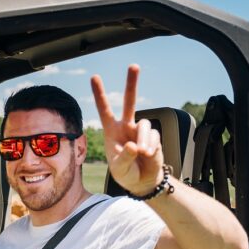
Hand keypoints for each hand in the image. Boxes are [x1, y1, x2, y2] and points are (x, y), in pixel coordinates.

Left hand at [91, 64, 163, 195]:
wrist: (143, 182)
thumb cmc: (126, 173)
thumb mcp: (119, 168)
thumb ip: (125, 157)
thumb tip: (134, 145)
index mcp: (112, 131)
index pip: (104, 110)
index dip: (100, 94)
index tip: (94, 77)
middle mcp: (126, 127)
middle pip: (130, 101)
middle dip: (132, 83)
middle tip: (134, 66)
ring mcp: (140, 131)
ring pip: (144, 125)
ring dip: (143, 140)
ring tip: (142, 153)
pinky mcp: (154, 137)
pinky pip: (154, 137)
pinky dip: (151, 146)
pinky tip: (148, 155)